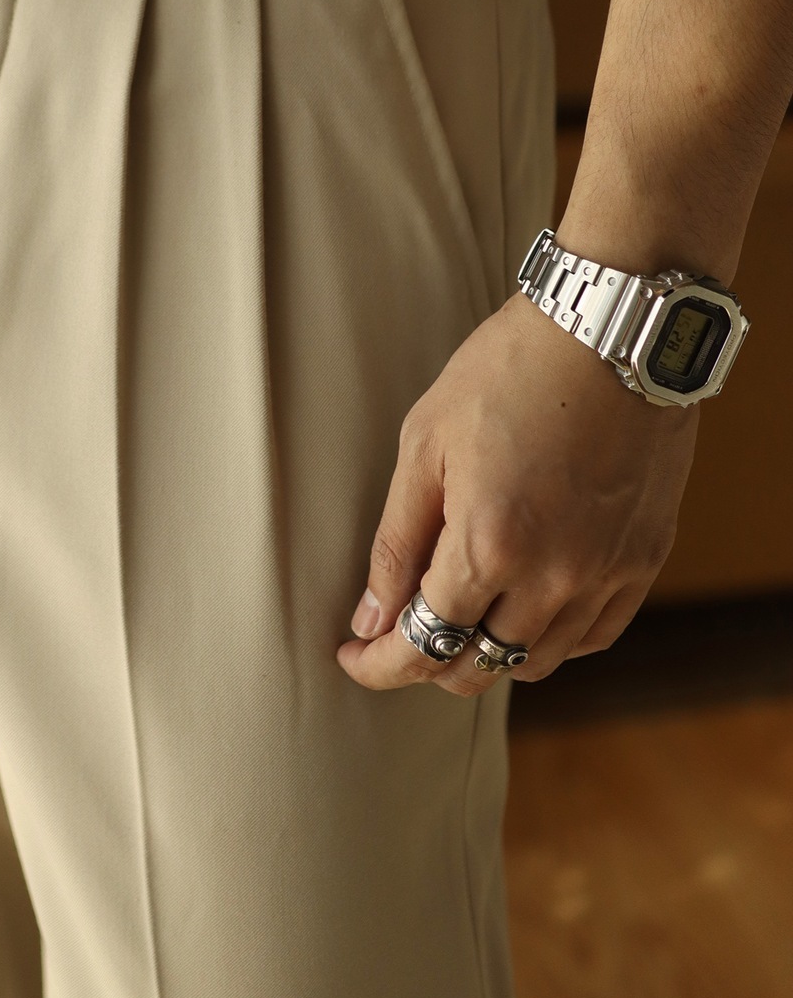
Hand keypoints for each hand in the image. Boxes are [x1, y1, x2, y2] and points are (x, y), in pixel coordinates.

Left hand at [337, 292, 696, 696]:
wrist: (610, 330)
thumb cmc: (508, 371)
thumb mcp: (425, 444)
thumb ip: (396, 542)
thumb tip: (371, 616)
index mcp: (489, 547)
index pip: (422, 646)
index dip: (379, 665)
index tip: (353, 657)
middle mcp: (553, 577)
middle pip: (479, 667)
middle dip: (427, 663)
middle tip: (398, 633)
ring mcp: (605, 574)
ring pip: (535, 661)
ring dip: (488, 653)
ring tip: (461, 614)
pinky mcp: (643, 560)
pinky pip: (592, 635)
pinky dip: (550, 638)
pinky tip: (524, 606)